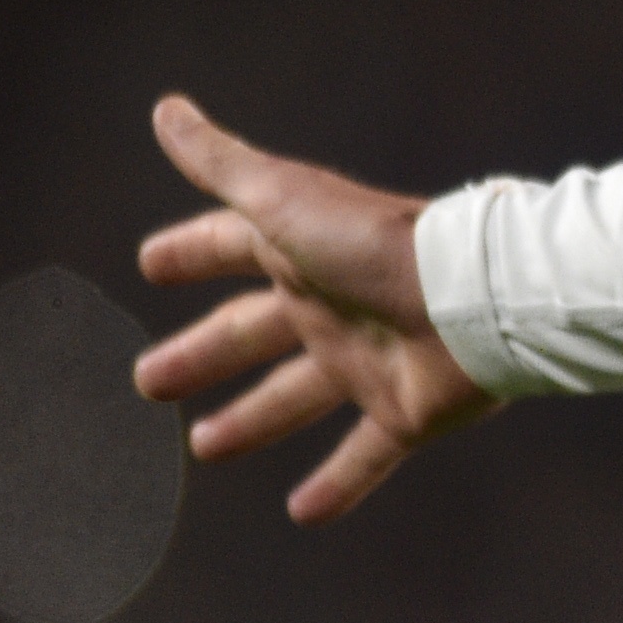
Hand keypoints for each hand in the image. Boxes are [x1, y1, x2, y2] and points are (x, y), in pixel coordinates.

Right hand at [132, 95, 498, 521]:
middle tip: (146, 382)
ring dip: (252, 420)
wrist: (476, 299)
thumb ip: (221, 162)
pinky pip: (368, 454)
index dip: (190, 253)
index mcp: (301, 253)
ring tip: (202, 448)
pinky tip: (303, 513)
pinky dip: (339, 485)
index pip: (230, 248)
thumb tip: (164, 109)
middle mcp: (331, 306)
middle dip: (200, 354)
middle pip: (251, 333)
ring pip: (297, 397)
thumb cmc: (376, 245)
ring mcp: (368, 360)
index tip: (149, 265)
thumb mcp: (282, 200)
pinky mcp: (405, 410)